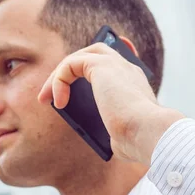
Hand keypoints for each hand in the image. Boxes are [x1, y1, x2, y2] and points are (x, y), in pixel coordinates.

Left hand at [37, 42, 184, 165]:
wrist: (147, 134)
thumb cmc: (139, 140)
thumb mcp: (124, 136)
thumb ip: (116, 131)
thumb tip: (112, 140)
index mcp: (136, 85)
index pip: (118, 63)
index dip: (101, 63)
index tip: (83, 71)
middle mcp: (128, 70)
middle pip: (97, 53)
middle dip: (73, 69)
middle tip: (56, 94)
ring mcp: (116, 65)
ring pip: (81, 56)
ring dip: (60, 75)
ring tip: (47, 98)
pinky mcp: (101, 66)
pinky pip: (70, 65)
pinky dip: (59, 81)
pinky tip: (58, 102)